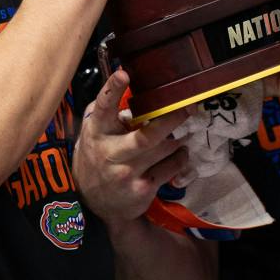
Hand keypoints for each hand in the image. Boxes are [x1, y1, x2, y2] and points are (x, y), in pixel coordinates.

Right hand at [75, 69, 192, 224]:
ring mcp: (127, 173)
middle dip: (171, 120)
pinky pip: (170, 168)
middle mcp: (111, 153)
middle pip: (147, 136)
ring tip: (181, 135)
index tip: (124, 73)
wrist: (97, 206)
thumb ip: (104, 113)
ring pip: (165, 150)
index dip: (112, 89)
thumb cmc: (96, 160)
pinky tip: (179, 154)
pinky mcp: (143, 189)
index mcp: (97, 133)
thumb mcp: (91, 136)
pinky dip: (179, 158)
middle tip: (188, 107)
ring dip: (177, 140)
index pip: (103, 107)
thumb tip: (121, 81)